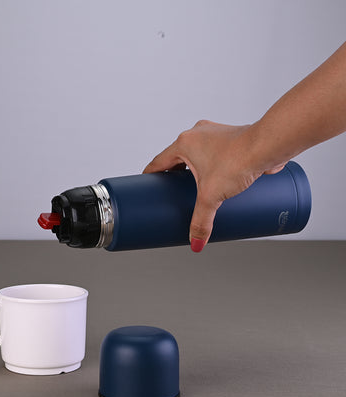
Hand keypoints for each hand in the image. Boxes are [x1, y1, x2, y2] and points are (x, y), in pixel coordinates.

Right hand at [143, 120, 284, 251]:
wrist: (269, 144)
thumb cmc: (239, 158)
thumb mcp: (212, 195)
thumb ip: (202, 220)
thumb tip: (196, 241)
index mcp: (184, 142)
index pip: (159, 161)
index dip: (150, 175)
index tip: (147, 183)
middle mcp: (198, 134)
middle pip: (178, 158)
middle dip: (175, 174)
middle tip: (174, 190)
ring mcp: (215, 134)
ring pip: (197, 154)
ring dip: (195, 169)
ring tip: (197, 187)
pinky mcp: (231, 138)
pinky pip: (214, 153)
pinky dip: (212, 165)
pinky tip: (218, 177)